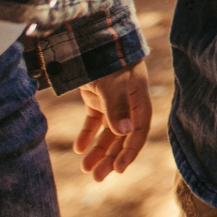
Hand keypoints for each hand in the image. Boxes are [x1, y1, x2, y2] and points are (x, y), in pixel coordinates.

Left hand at [74, 62, 151, 181]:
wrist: (93, 39)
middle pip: (122, 137)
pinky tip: (78, 149)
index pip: (138, 131)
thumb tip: (125, 132)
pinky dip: (87, 135)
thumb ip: (117, 107)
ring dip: (98, 150)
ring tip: (86, 168)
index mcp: (138, 100)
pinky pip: (94, 122)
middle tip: (98, 177)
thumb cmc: (108, 59)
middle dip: (111, 157)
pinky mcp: (98, 99)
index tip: (118, 169)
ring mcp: (113, 102)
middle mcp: (128, 104)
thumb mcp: (112, 84)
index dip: (130, 151)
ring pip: (108, 133)